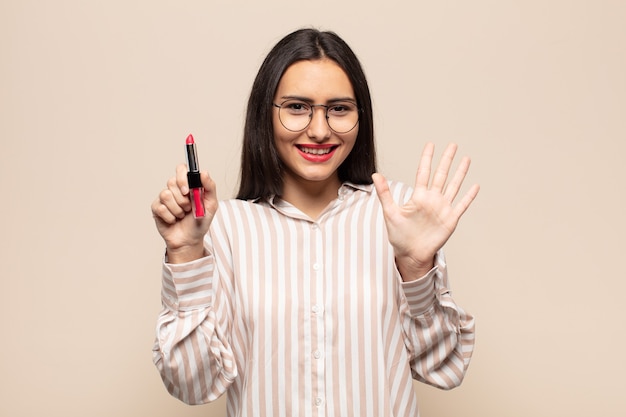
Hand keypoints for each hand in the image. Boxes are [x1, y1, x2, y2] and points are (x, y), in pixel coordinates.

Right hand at [151, 164, 217, 262]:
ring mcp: (164, 198)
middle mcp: (175, 189)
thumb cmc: (200, 222)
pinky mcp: (156, 208)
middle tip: (188, 208)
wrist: (190, 240)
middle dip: (183, 199)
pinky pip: (160, 207)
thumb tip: (204, 173)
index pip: (181, 169)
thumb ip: (210, 187)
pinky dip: (170, 217)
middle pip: (171, 182)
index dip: (182, 177)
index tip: (187, 190)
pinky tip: (174, 220)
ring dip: (177, 209)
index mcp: (188, 185)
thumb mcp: (211, 205)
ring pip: (166, 195)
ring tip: (182, 215)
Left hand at [372, 143, 479, 279]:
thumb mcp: (390, 212)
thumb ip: (384, 193)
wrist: (411, 254)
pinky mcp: (450, 220)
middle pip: (441, 175)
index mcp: (418, 196)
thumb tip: (375, 175)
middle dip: (447, 160)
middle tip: (452, 145)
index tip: (430, 144)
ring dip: (460, 173)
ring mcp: (442, 209)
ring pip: (453, 186)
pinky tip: (475, 186)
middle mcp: (432, 199)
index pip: (424, 172)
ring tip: (466, 159)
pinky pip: (461, 205)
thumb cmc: (399, 236)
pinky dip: (469, 196)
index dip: (427, 158)